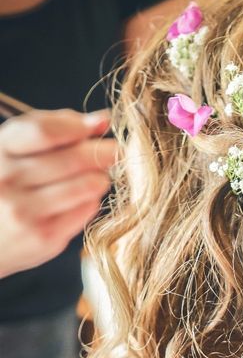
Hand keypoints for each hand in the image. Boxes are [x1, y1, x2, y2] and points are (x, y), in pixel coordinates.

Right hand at [0, 109, 115, 277]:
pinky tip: (77, 200)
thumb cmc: (10, 182)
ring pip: (89, 184)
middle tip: (116, 151)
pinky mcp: (43, 236)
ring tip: (94, 175)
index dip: (79, 127)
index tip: (99, 125)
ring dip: (99, 177)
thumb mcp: (19, 147)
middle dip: (105, 151)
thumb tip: (103, 120)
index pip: (45, 131)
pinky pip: (88, 208)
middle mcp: (6, 180)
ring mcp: (23, 211)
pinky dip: (90, 200)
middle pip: (74, 158)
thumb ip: (58, 126)